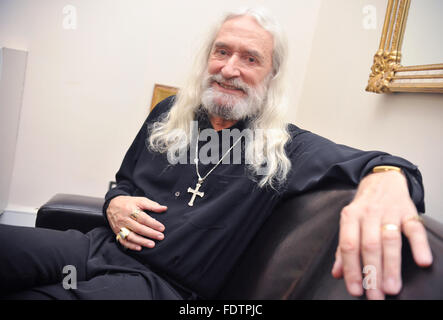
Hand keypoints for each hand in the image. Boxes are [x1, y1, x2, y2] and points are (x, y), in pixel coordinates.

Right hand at [106, 195, 166, 250]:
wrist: (112, 205)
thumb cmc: (128, 203)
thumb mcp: (140, 200)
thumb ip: (152, 205)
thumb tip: (164, 208)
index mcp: (130, 210)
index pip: (143, 218)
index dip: (153, 223)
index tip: (162, 228)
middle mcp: (124, 219)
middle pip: (138, 228)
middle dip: (150, 233)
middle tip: (161, 237)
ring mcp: (119, 227)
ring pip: (131, 236)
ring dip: (142, 241)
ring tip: (152, 244)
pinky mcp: (117, 233)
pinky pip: (123, 241)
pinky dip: (131, 246)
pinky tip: (139, 248)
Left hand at [331, 170, 432, 298]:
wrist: (382, 180)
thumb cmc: (364, 207)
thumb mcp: (349, 223)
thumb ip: (343, 249)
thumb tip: (336, 273)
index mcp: (350, 217)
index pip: (349, 246)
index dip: (351, 269)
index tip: (356, 290)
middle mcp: (368, 213)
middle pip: (369, 245)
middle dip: (372, 273)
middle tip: (376, 295)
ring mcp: (389, 212)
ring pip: (389, 240)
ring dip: (391, 265)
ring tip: (392, 287)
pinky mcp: (408, 211)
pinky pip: (414, 228)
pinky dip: (418, 245)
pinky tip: (422, 261)